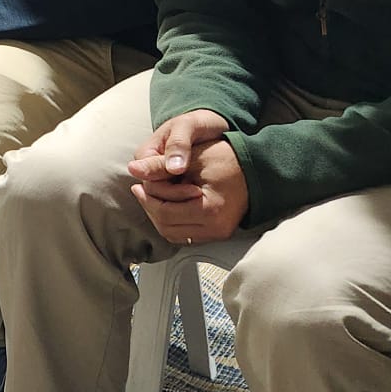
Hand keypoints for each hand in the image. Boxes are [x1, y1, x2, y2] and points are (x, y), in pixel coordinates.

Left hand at [129, 109, 247, 243]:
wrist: (258, 167)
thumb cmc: (228, 158)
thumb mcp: (192, 157)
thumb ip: (160, 166)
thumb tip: (133, 169)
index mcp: (209, 210)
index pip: (164, 213)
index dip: (148, 198)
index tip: (140, 184)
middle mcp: (216, 228)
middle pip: (167, 228)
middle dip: (151, 208)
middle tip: (143, 190)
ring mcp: (219, 233)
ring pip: (175, 235)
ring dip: (160, 216)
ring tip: (154, 196)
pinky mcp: (219, 232)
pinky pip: (187, 234)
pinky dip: (173, 221)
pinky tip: (169, 203)